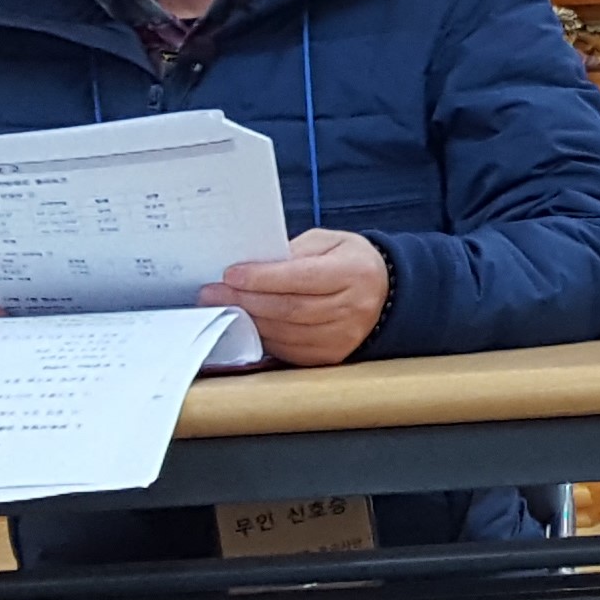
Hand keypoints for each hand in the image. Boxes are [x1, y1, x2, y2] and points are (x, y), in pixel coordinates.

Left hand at [204, 229, 387, 366]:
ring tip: (224, 307)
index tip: (232, 274)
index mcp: (352, 273)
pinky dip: (264, 337)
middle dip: (246, 300)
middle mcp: (351, 308)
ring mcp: (342, 337)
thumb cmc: (351, 263)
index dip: (262, 278)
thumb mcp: (328, 242)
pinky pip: (290, 350)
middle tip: (214, 293)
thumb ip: (293, 251)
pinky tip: (247, 324)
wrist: (384, 293)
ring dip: (249, 320)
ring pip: (286, 332)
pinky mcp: (331, 356)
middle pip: (289, 308)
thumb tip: (253, 267)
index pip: (300, 278)